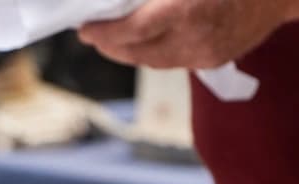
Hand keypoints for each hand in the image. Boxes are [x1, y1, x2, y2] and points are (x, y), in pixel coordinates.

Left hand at [78, 0, 293, 70]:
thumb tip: (128, 2)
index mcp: (187, 10)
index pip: (130, 31)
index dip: (103, 33)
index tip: (84, 28)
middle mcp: (195, 38)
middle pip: (137, 53)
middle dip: (110, 46)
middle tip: (93, 34)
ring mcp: (206, 53)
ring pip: (154, 62)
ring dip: (130, 52)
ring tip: (113, 40)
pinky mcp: (214, 60)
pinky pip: (174, 61)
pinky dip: (154, 52)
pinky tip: (145, 42)